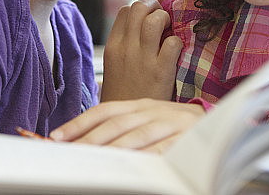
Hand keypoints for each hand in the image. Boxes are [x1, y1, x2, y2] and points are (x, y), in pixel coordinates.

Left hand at [49, 98, 204, 152]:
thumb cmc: (173, 125)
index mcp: (138, 105)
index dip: (79, 122)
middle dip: (89, 138)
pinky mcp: (185, 138)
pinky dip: (147, 154)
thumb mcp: (145, 120)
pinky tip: (132, 163)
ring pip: (136, 135)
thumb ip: (120, 126)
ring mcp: (168, 123)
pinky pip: (163, 147)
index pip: (103, 110)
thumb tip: (83, 139)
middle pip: (115, 123)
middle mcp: (150, 110)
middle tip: (69, 152)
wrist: (212, 123)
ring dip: (113, 148)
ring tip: (92, 160)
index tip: (56, 136)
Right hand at [99, 0, 181, 101]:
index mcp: (113, 46)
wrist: (123, 124)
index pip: (125, 10)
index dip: (141, 8)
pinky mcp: (160, 71)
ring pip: (154, 20)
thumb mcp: (119, 62)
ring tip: (170, 31)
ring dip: (166, 19)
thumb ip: (131, 35)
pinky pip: (172, 43)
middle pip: (138, 8)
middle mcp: (125, 49)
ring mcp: (142, 59)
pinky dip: (178, 42)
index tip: (150, 17)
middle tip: (163, 18)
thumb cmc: (125, 91)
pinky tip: (176, 51)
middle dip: (155, 7)